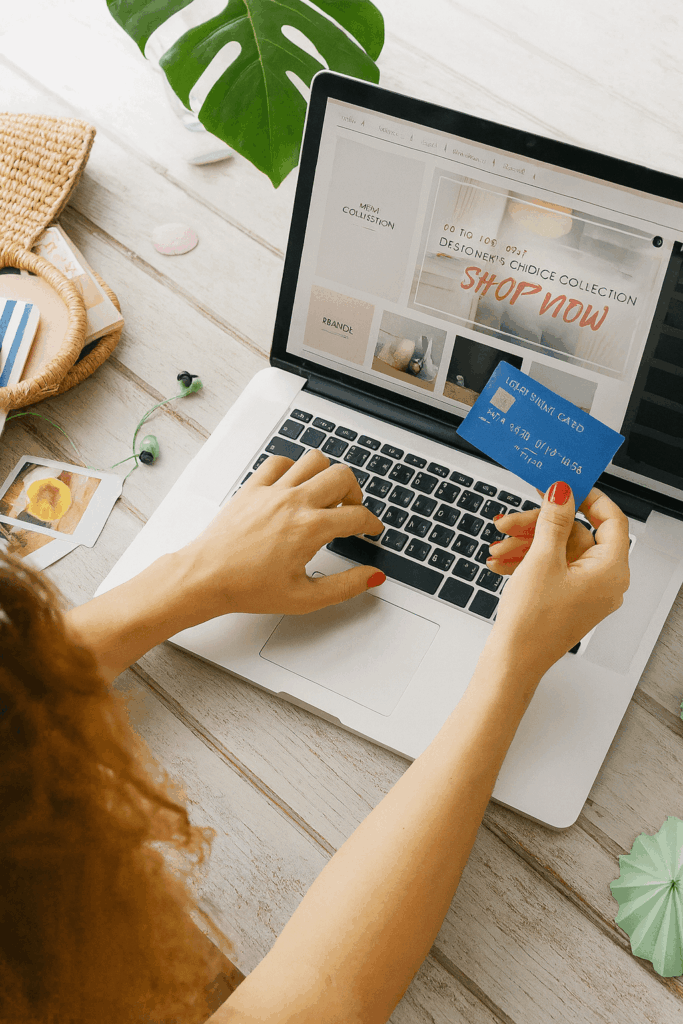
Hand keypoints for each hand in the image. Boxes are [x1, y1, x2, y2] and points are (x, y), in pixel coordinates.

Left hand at [178, 449, 385, 618]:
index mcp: (310, 529)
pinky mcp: (252, 487)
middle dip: (355, 492)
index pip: (357, 515)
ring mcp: (272, 491)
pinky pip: (279, 461)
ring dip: (326, 474)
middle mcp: (293, 503)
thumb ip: (346, 586)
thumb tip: (373, 577)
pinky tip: (292, 485)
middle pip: (342, 476)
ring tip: (324, 493)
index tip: (371, 528)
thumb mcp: (305, 598)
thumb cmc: (249, 588)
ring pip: (313, 460)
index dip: (371, 523)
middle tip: (350, 508)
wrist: (207, 577)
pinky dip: (292, 468)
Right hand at [487, 482, 629, 676]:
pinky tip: (500, 562)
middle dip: (537, 526)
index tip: (562, 487)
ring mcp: (584, 591)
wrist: (512, 661)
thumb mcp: (542, 559)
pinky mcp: (565, 598)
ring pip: (557, 550)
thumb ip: (554, 520)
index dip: (587, 498)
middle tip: (510, 522)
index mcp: (610, 571)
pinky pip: (550, 568)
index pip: (611, 519)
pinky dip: (525, 561)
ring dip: (525, 544)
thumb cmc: (532, 622)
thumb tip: (564, 492)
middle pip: (574, 534)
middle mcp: (603, 581)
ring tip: (497, 547)